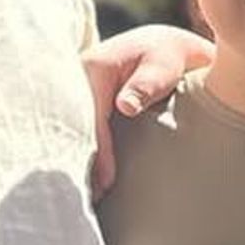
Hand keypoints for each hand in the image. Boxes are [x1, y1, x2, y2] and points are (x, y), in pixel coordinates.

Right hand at [84, 23, 215, 195]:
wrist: (167, 45)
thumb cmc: (170, 55)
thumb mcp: (163, 64)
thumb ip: (147, 84)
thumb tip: (125, 106)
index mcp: (94, 67)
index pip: (91, 116)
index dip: (99, 151)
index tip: (107, 181)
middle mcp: (78, 80)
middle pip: (73, 128)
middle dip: (81, 163)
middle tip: (91, 199)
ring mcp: (78, 92)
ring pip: (74, 132)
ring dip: (80, 162)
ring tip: (89, 199)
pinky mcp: (84, 103)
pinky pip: (81, 130)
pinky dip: (85, 154)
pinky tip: (90, 182)